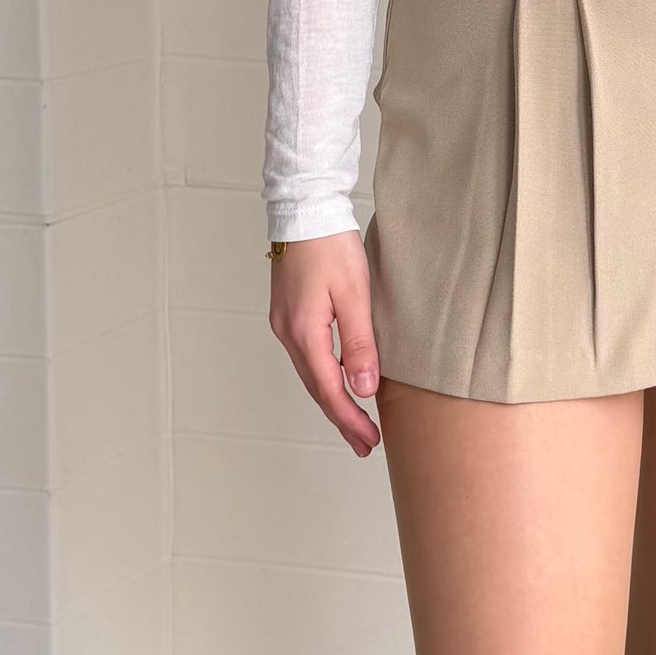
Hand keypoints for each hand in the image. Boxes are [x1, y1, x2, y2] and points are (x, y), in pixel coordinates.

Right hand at [269, 230, 381, 455]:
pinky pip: (307, 357)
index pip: (328, 389)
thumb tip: (363, 389)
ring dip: (332, 400)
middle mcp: (288, 332)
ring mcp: (285, 324)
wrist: (304, 209)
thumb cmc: (330, 244)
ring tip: (355, 423)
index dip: (350, 418)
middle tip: (365, 445)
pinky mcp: (288, 314)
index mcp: (304, 331)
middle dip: (341, 418)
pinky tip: (339, 383)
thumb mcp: (354, 294)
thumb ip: (359, 344)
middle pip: (316, 388)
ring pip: (310, 374)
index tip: (370, 441)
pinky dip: (324, 377)